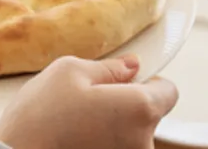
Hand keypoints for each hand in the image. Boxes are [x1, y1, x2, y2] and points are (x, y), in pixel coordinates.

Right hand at [0, 55, 177, 148]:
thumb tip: (132, 66)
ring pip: (130, 137)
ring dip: (112, 131)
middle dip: (125, 108)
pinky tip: (75, 143)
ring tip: (75, 127)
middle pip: (148, 117)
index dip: (148, 83)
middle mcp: (144, 142)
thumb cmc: (38, 118)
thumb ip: (110, 68)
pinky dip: (101, 146)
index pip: (169, 92)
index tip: (126, 83)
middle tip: (88, 105)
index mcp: (140, 108)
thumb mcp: (68, 72)